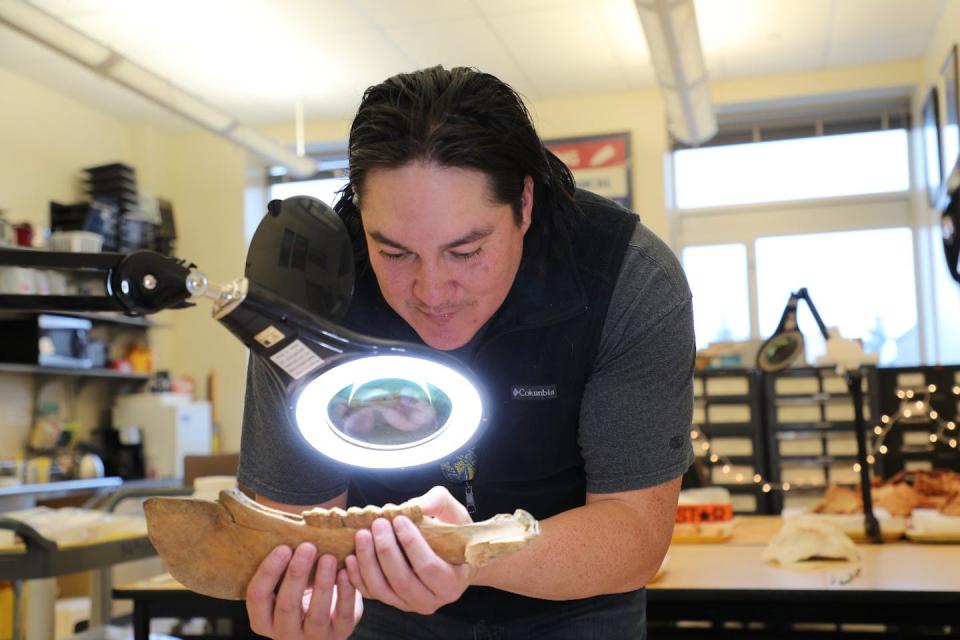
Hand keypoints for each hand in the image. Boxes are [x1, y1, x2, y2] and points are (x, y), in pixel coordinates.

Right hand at [246, 543, 361, 638]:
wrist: (327, 612)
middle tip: (308, 546)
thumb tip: (284, 528)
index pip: (258, 597)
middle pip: (287, 606)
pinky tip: (346, 571)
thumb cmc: (300, 588)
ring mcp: (312, 639)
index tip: (283, 547)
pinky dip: (346, 592)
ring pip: (316, 614)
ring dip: (323, 583)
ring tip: (328, 557)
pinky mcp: (339, 635)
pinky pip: (343, 615)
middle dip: (297, 574)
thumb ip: (282, 565)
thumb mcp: (285, 582)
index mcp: (263, 620)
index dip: (269, 571)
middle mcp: (284, 635)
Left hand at [345, 486, 473, 613]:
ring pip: (382, 589)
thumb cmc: (453, 534)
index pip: (428, 567)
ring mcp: (408, 604)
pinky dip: (357, 576)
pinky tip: (350, 557)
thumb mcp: (454, 513)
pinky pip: (370, 593)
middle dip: (386, 550)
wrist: (449, 558)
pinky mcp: (391, 601)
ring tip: (361, 535)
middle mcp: (431, 600)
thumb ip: (438, 503)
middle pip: (402, 580)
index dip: (411, 543)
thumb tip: (416, 506)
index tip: (398, 519)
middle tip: (377, 524)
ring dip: (368, 562)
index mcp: (451, 582)